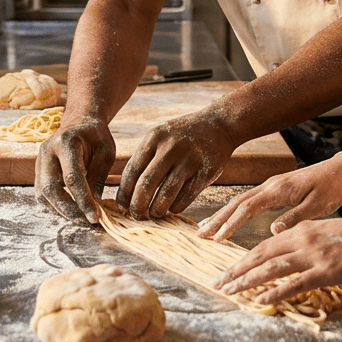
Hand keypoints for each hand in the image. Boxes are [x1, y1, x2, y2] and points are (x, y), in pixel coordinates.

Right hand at [35, 116, 115, 223]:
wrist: (79, 123)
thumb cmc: (95, 137)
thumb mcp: (105, 152)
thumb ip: (97, 178)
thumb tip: (94, 208)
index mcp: (65, 142)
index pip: (72, 177)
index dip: (83, 200)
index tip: (96, 217)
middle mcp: (46, 152)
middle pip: (51, 189)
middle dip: (69, 210)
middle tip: (87, 221)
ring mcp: (39, 162)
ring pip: (43, 194)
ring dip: (61, 210)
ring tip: (81, 218)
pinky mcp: (38, 171)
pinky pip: (42, 195)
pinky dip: (56, 206)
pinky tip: (71, 210)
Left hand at [117, 112, 236, 219]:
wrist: (219, 124)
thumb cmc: (183, 136)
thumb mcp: (161, 137)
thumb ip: (145, 159)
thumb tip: (127, 194)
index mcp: (154, 138)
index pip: (131, 172)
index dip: (124, 194)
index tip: (122, 209)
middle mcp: (170, 147)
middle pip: (145, 185)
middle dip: (138, 206)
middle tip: (137, 216)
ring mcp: (189, 159)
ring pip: (165, 194)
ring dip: (157, 210)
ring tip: (155, 214)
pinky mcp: (206, 171)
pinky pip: (185, 197)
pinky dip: (175, 207)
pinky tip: (172, 207)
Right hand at [197, 160, 341, 240]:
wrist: (340, 170)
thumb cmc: (332, 187)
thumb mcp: (318, 205)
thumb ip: (295, 217)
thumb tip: (272, 231)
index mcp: (278, 189)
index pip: (248, 207)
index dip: (231, 223)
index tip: (218, 237)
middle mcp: (270, 185)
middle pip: (237, 202)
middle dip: (217, 218)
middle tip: (199, 233)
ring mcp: (270, 185)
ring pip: (240, 200)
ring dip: (222, 214)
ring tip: (205, 227)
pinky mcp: (274, 188)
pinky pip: (248, 200)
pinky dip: (234, 210)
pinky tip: (227, 218)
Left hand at [213, 214, 341, 305]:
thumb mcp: (330, 233)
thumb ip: (310, 241)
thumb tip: (295, 255)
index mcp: (304, 229)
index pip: (265, 244)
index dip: (245, 258)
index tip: (229, 269)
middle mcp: (303, 239)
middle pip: (261, 254)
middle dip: (236, 269)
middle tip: (218, 282)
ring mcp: (314, 255)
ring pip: (271, 268)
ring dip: (246, 280)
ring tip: (229, 291)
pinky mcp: (326, 271)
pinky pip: (294, 284)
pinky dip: (274, 292)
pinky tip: (259, 299)